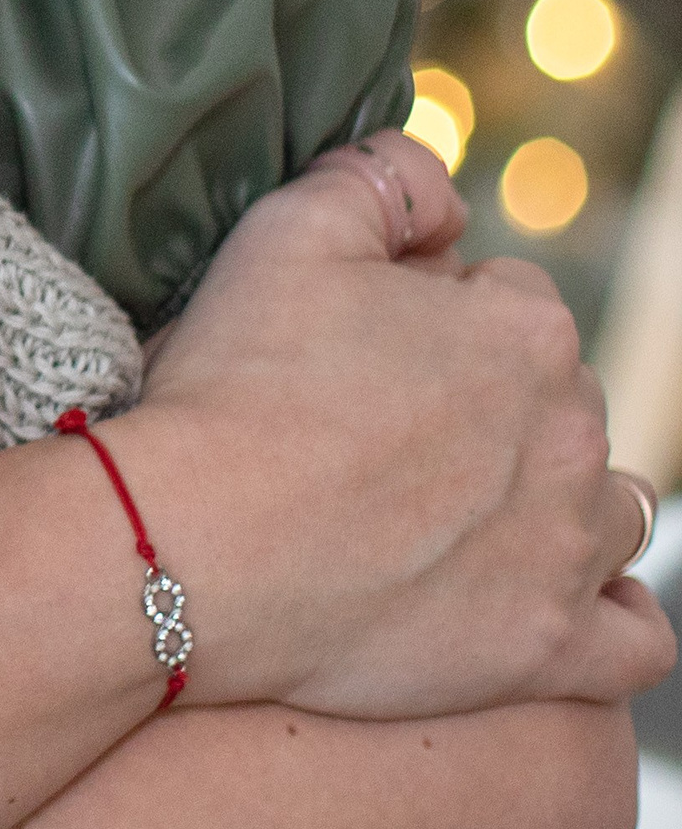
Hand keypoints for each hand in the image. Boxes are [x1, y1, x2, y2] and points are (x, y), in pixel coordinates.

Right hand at [129, 132, 673, 716]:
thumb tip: (444, 197)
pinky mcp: (547, 650)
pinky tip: (555, 595)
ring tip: (459, 513)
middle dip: (490, 406)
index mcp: (525, 329)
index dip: (432, 318)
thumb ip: (385, 178)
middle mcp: (571, 435)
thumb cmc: (235, 386)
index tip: (362, 353)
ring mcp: (568, 550)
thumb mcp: (290, 228)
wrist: (193, 545)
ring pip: (609, 508)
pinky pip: (635, 641)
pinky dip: (611, 616)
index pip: (511, 300)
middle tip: (379, 434)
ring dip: (556, 500)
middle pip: (558, 401)